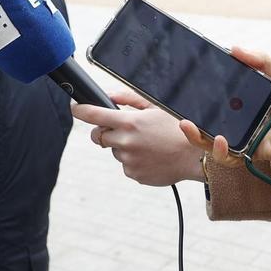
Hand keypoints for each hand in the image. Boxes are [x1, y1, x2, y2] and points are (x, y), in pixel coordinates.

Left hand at [72, 89, 204, 185]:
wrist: (196, 157)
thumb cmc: (177, 128)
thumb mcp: (155, 107)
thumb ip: (128, 99)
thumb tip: (108, 95)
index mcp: (129, 122)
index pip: (93, 115)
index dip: (79, 110)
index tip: (74, 107)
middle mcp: (126, 142)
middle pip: (98, 137)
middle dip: (104, 132)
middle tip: (121, 129)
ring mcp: (129, 161)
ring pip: (115, 151)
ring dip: (124, 146)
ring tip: (147, 144)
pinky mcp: (134, 175)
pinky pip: (126, 165)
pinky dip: (134, 160)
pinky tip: (150, 156)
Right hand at [177, 47, 270, 169]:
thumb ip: (260, 59)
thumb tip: (234, 48)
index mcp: (242, 101)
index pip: (212, 99)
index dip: (195, 95)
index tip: (182, 85)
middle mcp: (239, 120)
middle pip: (205, 122)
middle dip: (186, 120)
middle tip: (177, 112)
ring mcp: (245, 137)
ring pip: (210, 142)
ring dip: (195, 136)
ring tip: (189, 125)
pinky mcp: (253, 152)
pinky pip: (230, 156)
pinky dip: (220, 150)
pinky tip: (220, 140)